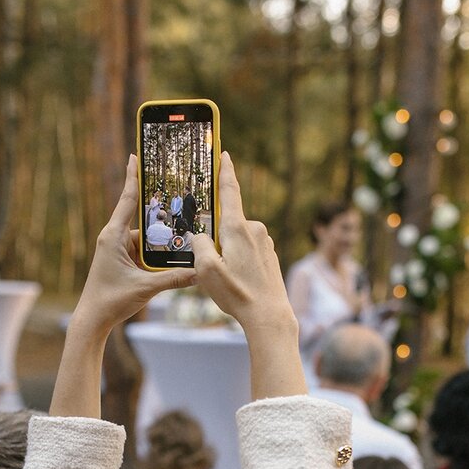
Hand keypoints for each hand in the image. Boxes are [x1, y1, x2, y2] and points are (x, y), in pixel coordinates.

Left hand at [51, 157, 194, 418]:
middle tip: (177, 190)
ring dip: (161, 234)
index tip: (135, 155)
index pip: (126, 199)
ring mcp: (117, 250)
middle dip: (159, 207)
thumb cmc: (111, 301)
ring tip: (184, 225)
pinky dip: (157, 250)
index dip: (132, 177)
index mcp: (114, 236)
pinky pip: (143, 249)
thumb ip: (174, 278)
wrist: (91, 320)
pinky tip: (174, 250)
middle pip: (140, 216)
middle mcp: (114, 238)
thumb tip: (201, 271)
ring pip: (145, 236)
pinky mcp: (122, 261)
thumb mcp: (146, 288)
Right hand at [192, 153, 295, 336]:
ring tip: (228, 281)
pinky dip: (238, 263)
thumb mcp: (206, 270)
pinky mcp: (269, 255)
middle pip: (226, 224)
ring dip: (227, 254)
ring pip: (236, 241)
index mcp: (238, 228)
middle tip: (213, 266)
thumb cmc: (237, 293)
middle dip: (215, 240)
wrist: (269, 315)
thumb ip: (198, 245)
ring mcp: (265, 242)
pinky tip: (238, 283)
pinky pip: (247, 252)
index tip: (224, 153)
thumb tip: (200, 236)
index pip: (230, 190)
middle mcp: (255, 229)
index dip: (225, 170)